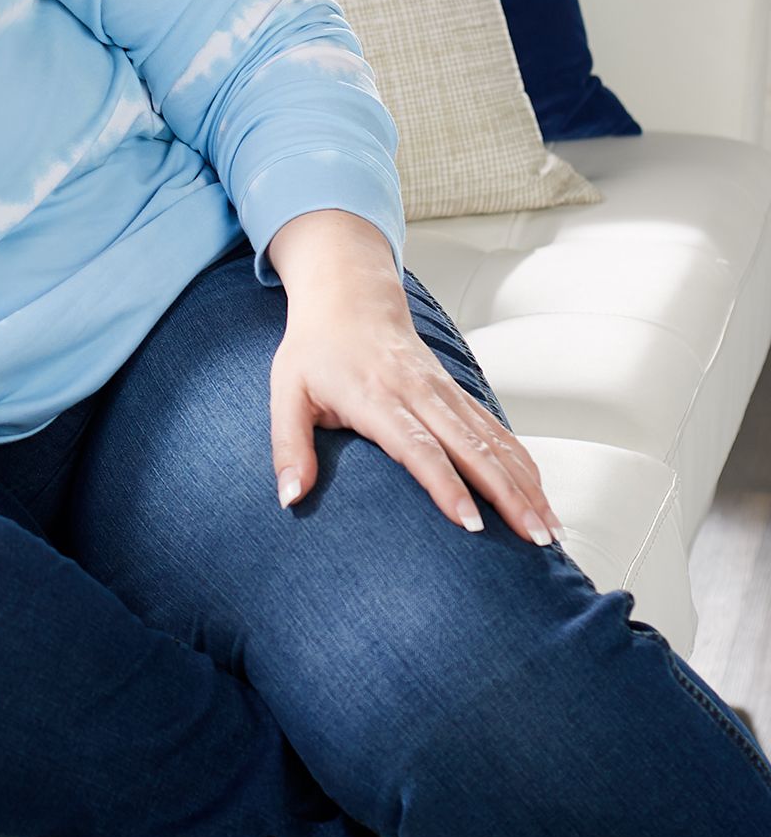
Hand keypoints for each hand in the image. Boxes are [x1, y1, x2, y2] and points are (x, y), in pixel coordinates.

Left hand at [268, 273, 566, 545]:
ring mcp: (443, 391)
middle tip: (535, 539)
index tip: (472, 525)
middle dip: (506, 495)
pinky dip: (521, 462)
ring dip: (524, 484)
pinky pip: (496, 428)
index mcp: (376, 396)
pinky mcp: (455, 392)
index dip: (446, 486)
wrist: (348, 297)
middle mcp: (418, 393)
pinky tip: (541, 493)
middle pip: (471, 447)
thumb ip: (288, 447)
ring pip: (493, 439)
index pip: (418, 447)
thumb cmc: (313, 349)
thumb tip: (289, 498)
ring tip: (549, 529)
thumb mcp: (286, 394)